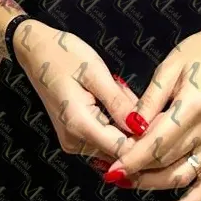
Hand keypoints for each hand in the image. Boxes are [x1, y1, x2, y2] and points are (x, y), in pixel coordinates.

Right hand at [12, 19, 145, 165]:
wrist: (35, 50)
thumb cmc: (63, 54)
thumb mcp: (95, 72)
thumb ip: (118, 102)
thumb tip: (142, 128)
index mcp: (79, 125)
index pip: (123, 150)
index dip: (147, 140)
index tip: (164, 120)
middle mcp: (75, 141)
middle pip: (120, 148)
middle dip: (138, 127)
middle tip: (140, 95)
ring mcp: (73, 141)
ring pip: (114, 142)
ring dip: (127, 122)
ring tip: (120, 90)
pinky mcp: (75, 135)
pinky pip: (104, 135)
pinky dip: (116, 120)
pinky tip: (114, 96)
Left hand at [100, 20, 200, 200]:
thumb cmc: (200, 53)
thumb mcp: (169, 66)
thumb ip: (150, 99)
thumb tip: (131, 126)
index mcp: (193, 106)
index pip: (157, 142)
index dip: (132, 158)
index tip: (111, 167)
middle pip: (166, 161)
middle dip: (135, 171)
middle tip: (108, 172)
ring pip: (181, 176)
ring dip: (152, 185)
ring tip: (126, 182)